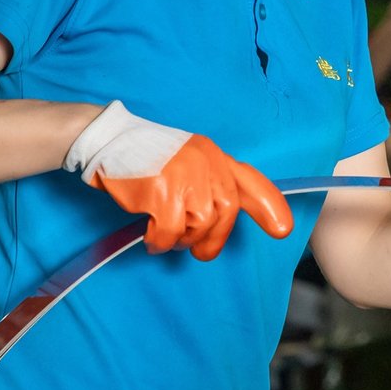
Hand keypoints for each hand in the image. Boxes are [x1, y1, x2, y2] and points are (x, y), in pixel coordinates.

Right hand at [63, 101, 293, 259]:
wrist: (108, 138)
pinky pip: (170, 231)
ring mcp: (185, 174)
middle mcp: (206, 162)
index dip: (269, 206)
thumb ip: (206, 181)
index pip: (249, 180)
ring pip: (200, 224)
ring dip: (182, 239)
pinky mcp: (162, 190)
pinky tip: (150, 237)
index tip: (283, 230)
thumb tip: (216, 220)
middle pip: (225, 212)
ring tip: (165, 236)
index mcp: (213, 154)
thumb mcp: (186, 158)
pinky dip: (161, 241)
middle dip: (214, 238)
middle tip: (198, 250)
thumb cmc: (144, 156)